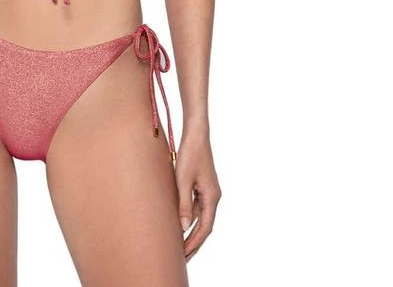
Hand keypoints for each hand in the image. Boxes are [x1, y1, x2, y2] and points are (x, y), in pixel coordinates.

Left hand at [174, 131, 220, 262]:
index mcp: (212, 196)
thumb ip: (183, 203)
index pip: (205, 227)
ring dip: (191, 231)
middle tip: (182, 259)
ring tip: (179, 246)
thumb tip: (183, 227)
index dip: (195, 243)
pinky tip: (180, 224)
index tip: (184, 255)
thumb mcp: (183, 179)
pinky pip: (197, 207)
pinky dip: (190, 218)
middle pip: (205, 226)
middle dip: (194, 243)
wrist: (196, 133)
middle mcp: (213, 196)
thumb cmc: (190, 153)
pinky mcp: (202, 185)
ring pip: (201, 217)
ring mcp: (208, 191)